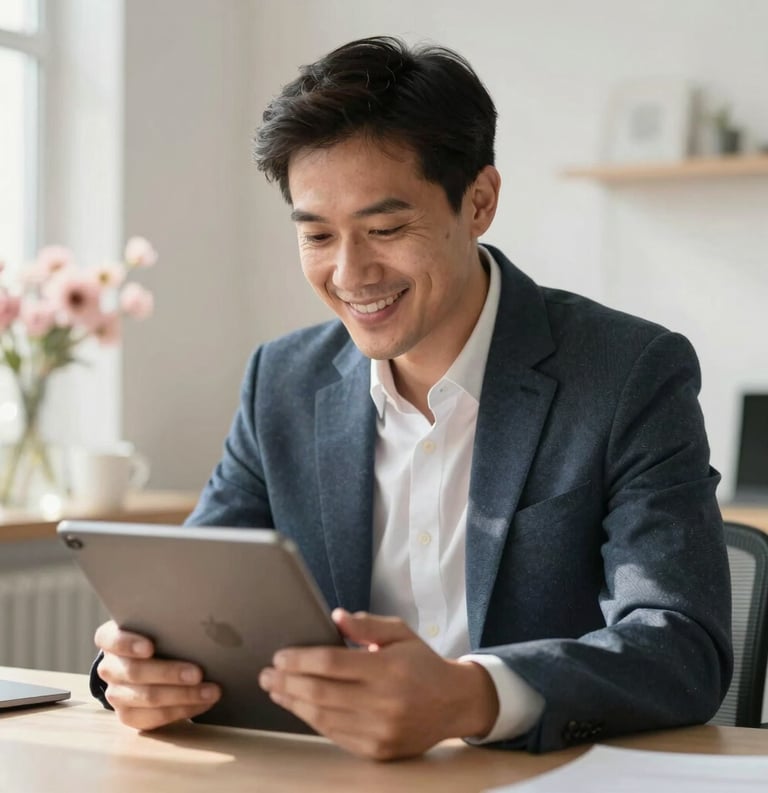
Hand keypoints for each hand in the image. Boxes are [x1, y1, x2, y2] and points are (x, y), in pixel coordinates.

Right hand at [94, 620, 220, 730]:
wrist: (149, 662)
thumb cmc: (159, 636)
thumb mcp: (157, 625)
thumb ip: (166, 624)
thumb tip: (197, 623)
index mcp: (110, 639)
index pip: (111, 639)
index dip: (129, 644)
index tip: (150, 647)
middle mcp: (108, 667)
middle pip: (135, 672)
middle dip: (169, 673)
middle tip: (198, 673)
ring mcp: (115, 693)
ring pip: (148, 697)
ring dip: (183, 695)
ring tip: (211, 691)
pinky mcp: (128, 715)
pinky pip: (155, 717)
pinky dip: (183, 710)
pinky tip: (204, 703)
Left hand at [258, 609, 498, 759]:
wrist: (454, 704)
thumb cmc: (422, 664)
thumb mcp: (400, 633)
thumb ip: (367, 625)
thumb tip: (335, 617)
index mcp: (388, 668)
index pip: (331, 663)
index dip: (299, 660)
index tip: (279, 656)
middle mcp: (383, 702)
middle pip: (320, 692)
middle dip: (286, 682)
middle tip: (267, 674)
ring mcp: (380, 730)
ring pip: (322, 717)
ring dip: (292, 703)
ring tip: (276, 690)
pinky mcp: (377, 750)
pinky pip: (335, 735)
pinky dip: (313, 720)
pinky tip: (300, 707)